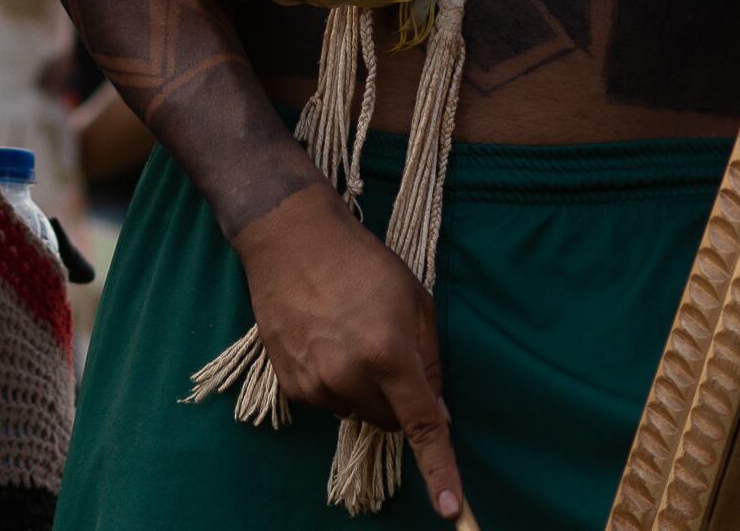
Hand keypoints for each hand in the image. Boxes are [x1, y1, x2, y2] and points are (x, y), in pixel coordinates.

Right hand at [231, 186, 470, 518]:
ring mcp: (315, 383)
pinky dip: (336, 383)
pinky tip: (326, 343)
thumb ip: (431, 361)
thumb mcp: (414, 301)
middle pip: (390, 420)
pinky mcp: (290, 383)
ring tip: (350, 338)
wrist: (288, 236)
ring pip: (358, 412)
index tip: (450, 509)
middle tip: (389, 351)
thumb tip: (439, 414)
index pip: (422, 426)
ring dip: (365, 391)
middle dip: (399, 400)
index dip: (440, 470)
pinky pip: (329, 402)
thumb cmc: (362, 262)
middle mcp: (349, 376)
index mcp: (388, 354)